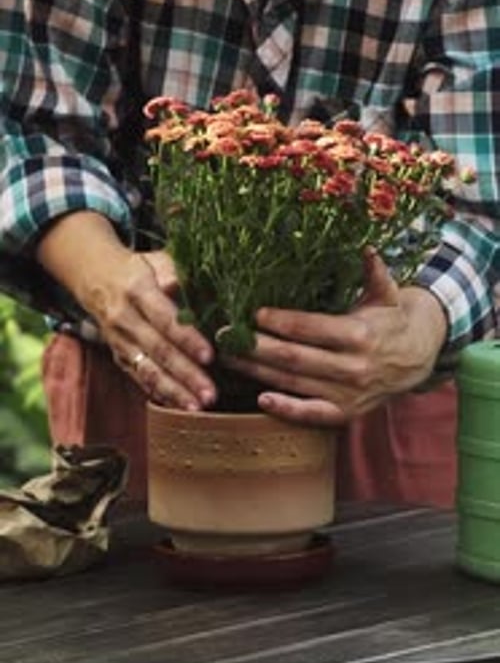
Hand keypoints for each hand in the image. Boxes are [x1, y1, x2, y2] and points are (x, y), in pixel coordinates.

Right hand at [36, 212, 215, 409]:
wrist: (96, 277)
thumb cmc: (139, 268)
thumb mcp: (155, 260)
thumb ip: (173, 271)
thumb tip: (181, 284)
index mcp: (137, 289)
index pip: (165, 318)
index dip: (187, 339)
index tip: (209, 356)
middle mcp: (124, 318)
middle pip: (158, 351)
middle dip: (185, 375)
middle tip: (210, 394)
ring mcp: (119, 340)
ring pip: (147, 370)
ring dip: (173, 392)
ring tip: (197, 407)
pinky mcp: (118, 356)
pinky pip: (139, 378)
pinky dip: (159, 394)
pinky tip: (179, 406)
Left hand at [224, 252, 447, 425]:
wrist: (417, 359)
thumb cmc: (391, 321)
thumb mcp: (386, 294)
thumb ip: (374, 272)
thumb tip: (367, 248)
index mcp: (360, 334)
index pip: (310, 328)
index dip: (280, 322)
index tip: (254, 314)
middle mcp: (353, 367)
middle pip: (295, 357)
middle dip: (257, 346)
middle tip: (226, 335)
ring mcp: (347, 393)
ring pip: (294, 382)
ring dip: (258, 372)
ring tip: (229, 358)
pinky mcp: (345, 412)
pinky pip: (312, 414)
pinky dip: (286, 409)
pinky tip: (261, 399)